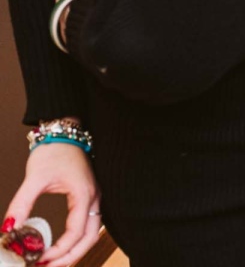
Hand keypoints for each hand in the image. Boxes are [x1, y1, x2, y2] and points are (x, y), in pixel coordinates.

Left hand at [4, 144, 99, 266]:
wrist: (65, 132)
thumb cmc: (55, 151)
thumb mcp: (34, 177)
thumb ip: (21, 204)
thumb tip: (8, 229)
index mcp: (84, 195)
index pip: (76, 233)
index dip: (59, 250)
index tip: (38, 259)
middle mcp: (94, 199)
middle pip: (90, 238)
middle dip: (70, 257)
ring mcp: (94, 198)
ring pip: (92, 233)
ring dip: (75, 251)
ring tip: (54, 262)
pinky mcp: (89, 197)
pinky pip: (89, 225)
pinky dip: (77, 240)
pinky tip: (62, 246)